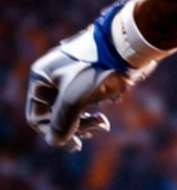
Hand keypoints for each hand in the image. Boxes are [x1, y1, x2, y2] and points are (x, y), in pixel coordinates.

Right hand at [26, 19, 133, 150]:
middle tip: (93, 132)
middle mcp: (51, 75)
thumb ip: (61, 124)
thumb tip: (54, 141)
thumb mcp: (74, 100)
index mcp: (41, 77)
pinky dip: (92, 108)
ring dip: (85, 120)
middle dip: (74, 126)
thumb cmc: (97, 71)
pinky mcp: (87, 74)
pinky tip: (105, 113)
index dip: (54, 132)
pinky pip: (84, 98)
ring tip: (102, 123)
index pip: (37, 116)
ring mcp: (70, 74)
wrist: (126, 46)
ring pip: (71, 107)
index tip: (77, 143)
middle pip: (55, 113)